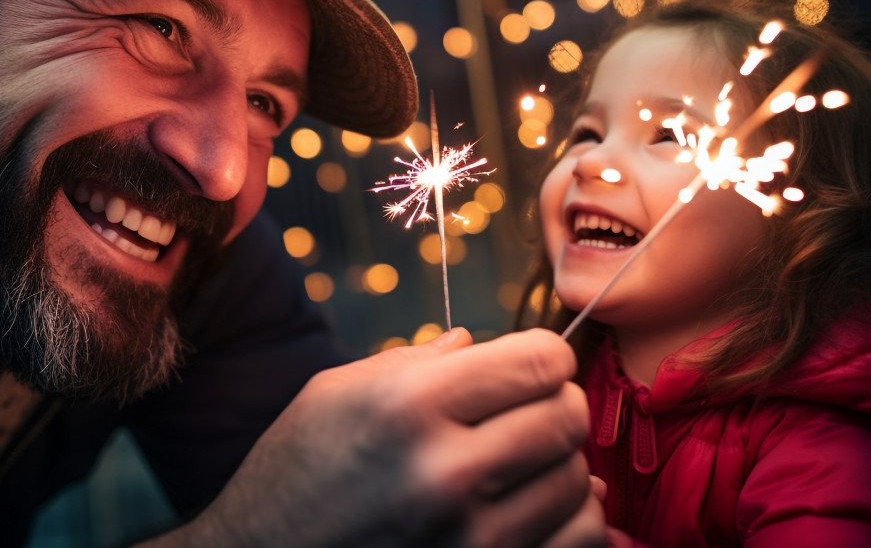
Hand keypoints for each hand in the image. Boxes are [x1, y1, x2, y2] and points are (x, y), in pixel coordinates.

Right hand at [149, 327, 602, 547]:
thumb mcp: (335, 393)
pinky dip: (573, 520)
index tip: (533, 363)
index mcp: (408, 407)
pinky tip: (541, 506)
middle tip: (531, 407)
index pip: (538, 363)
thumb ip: (414, 362)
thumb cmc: (292, 474)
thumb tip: (477, 342)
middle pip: (565, 417)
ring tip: (524, 460)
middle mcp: (446, 473)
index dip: (545, 355)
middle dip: (557, 402)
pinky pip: (578, 542)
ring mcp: (469, 539)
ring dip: (561, 462)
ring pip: (578, 482)